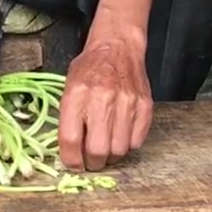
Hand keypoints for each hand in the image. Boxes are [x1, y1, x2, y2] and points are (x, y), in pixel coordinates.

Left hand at [58, 36, 152, 171]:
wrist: (118, 47)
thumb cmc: (89, 68)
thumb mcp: (68, 87)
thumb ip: (67, 118)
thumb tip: (68, 152)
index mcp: (77, 94)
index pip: (71, 139)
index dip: (71, 159)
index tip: (73, 164)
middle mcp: (102, 98)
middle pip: (97, 150)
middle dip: (92, 163)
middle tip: (90, 161)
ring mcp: (127, 102)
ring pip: (119, 150)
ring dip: (111, 157)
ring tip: (105, 149)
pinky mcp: (145, 106)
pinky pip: (136, 142)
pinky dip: (127, 145)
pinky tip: (120, 136)